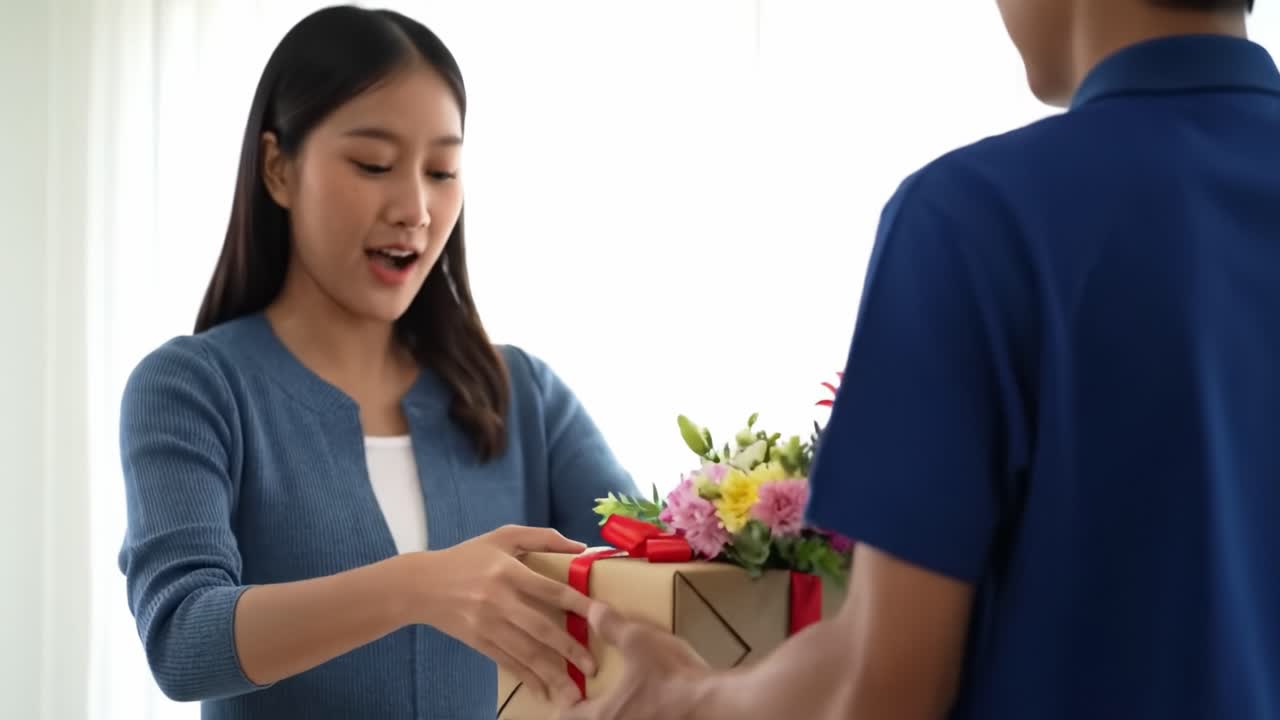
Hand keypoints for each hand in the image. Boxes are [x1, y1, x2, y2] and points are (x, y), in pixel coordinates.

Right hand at [409, 525, 597, 707]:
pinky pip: (506, 662)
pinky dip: (526, 678)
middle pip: (540, 628)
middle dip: (569, 649)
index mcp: (508, 571)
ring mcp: (487, 624)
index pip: (551, 590)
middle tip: (592, 667)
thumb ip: (542, 538)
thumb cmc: (468, 556)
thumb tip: (581, 546)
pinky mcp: (478, 641)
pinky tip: (543, 690)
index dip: (578, 605)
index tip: (600, 618)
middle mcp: (499, 600)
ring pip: (525, 652)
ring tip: (573, 691)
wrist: (421, 584)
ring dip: (551, 673)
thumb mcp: (503, 537)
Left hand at [561, 602, 714, 719]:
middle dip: (588, 709)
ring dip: (614, 712)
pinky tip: (650, 702)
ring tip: (624, 696)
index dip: (564, 698)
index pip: (565, 715)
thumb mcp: (639, 641)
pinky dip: (636, 715)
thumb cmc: (672, 676)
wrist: (715, 707)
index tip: (572, 684)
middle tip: (594, 691)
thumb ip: (611, 626)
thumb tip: (592, 610)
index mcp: (601, 717)